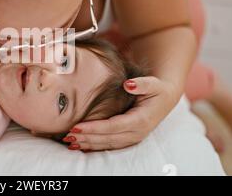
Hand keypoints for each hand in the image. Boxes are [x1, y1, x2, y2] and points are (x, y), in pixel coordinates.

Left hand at [64, 76, 180, 150]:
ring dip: (88, 144)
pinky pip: (109, 146)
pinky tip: (81, 146)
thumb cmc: (156, 90)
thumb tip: (128, 84)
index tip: (76, 126)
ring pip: (107, 145)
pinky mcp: (128, 139)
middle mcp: (137, 132)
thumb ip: (142, 84)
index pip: (113, 126)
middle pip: (107, 138)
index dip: (94, 127)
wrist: (165, 99)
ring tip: (69, 142)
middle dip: (86, 138)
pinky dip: (94, 147)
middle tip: (67, 135)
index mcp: (141, 120)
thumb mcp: (153, 84)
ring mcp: (133, 138)